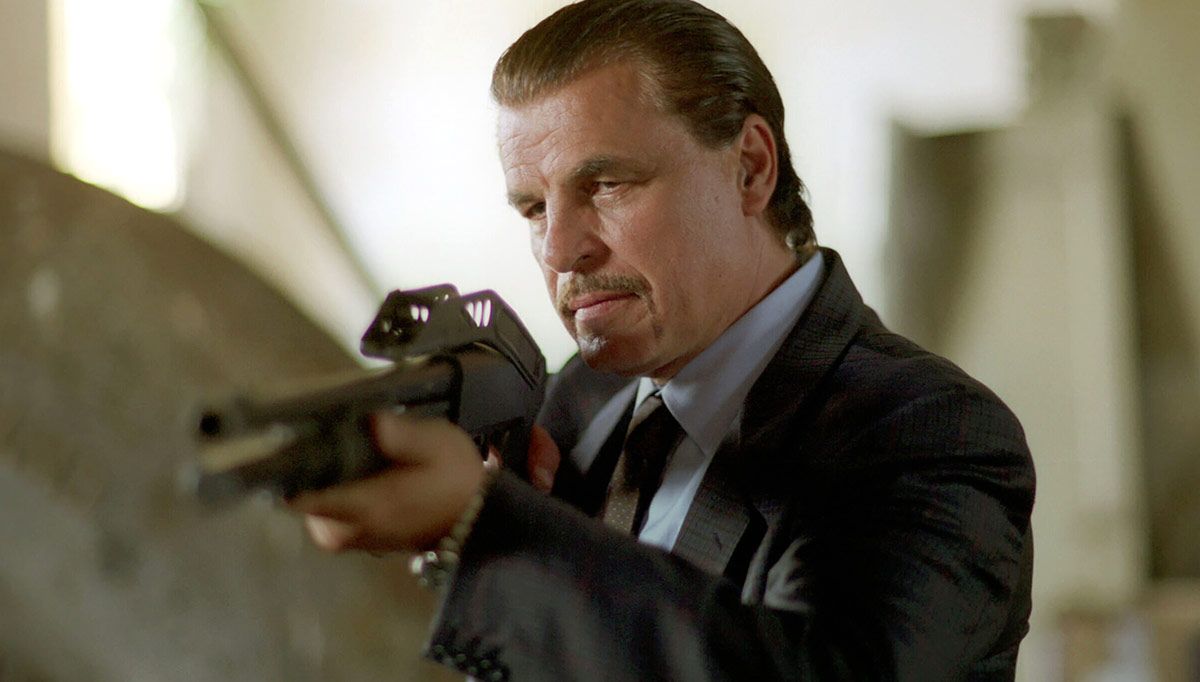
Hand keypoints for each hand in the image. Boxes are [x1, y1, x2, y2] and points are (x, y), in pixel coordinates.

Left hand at [291, 415, 560, 553]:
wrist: (478, 517)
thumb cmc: (457, 479)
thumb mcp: (437, 444)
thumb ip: (402, 435)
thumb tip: (372, 421)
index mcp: (368, 505)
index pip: (304, 497)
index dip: (291, 471)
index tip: (289, 446)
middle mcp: (356, 529)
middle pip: (304, 503)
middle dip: (312, 474)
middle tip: (332, 446)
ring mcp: (360, 539)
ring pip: (318, 513)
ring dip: (328, 486)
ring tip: (354, 461)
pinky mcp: (366, 542)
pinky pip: (335, 520)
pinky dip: (340, 498)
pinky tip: (365, 476)